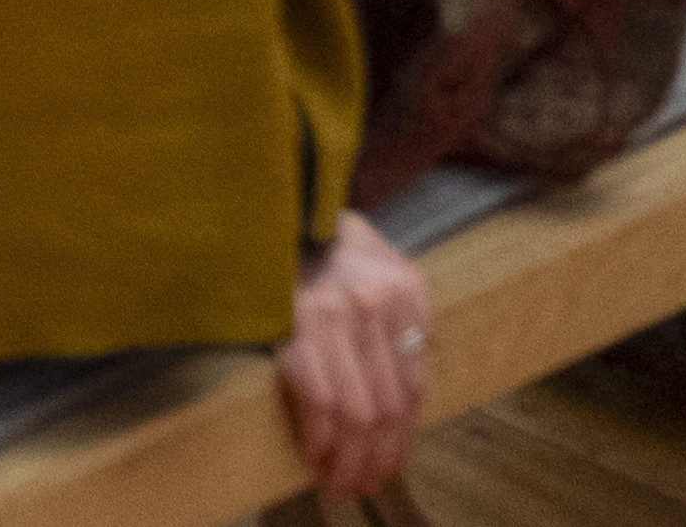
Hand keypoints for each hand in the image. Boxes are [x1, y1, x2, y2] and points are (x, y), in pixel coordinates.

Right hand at [279, 220, 432, 504]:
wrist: (271, 200)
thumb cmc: (322, 236)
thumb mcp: (379, 265)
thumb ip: (398, 320)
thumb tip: (399, 392)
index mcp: (408, 292)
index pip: (414, 385)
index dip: (403, 436)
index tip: (390, 465)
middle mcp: (378, 304)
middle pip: (387, 405)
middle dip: (376, 457)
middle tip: (363, 485)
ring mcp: (335, 315)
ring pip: (356, 411)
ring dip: (349, 458)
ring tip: (340, 483)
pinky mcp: (293, 324)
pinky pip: (316, 397)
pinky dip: (317, 435)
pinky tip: (314, 453)